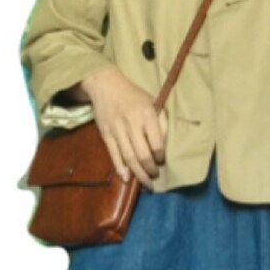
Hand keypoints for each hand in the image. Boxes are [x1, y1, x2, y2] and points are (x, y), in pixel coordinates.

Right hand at [82, 68, 168, 189]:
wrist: (106, 86)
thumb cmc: (134, 96)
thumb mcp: (153, 102)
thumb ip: (161, 122)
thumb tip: (164, 144)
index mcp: (147, 116)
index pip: (156, 143)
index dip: (160, 156)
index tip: (161, 161)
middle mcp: (132, 124)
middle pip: (142, 154)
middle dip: (150, 170)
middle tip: (154, 177)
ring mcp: (117, 131)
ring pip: (128, 158)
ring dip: (138, 173)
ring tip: (145, 183)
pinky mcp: (106, 134)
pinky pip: (113, 154)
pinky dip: (120, 168)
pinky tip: (126, 178)